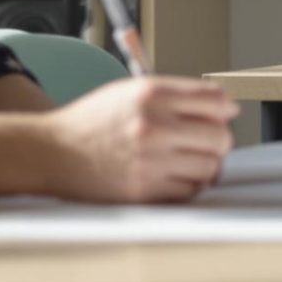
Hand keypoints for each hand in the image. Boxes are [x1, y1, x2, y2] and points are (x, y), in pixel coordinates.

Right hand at [41, 77, 238, 202]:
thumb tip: (226, 106)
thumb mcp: (130, 91)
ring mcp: (150, 160)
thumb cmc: (93, 121)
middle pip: (219, 135)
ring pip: (209, 166)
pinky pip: (189, 190)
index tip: (227, 113)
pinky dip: (188, 185)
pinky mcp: (144, 190)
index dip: (226, 107)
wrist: (54, 152)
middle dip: (220, 139)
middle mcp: (153, 125)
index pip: (215, 99)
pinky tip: (175, 175)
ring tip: (190, 159)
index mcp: (151, 93)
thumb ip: (175, 95)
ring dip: (206, 164)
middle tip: (209, 141)